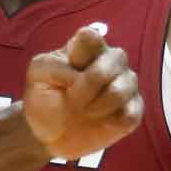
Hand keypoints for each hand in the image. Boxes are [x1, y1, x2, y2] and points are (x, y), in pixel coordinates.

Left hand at [22, 26, 142, 159]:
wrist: (49, 134)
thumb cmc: (45, 99)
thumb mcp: (37, 76)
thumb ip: (54, 66)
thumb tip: (79, 75)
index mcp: (86, 48)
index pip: (92, 37)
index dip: (81, 54)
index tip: (68, 72)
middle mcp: (111, 61)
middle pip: (116, 57)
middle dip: (89, 84)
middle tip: (72, 100)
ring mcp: (125, 84)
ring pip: (123, 87)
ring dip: (99, 105)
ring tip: (84, 113)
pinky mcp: (133, 109)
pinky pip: (131, 113)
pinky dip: (112, 122)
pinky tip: (100, 123)